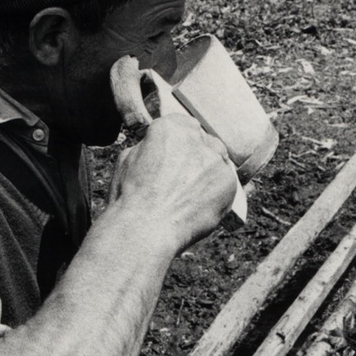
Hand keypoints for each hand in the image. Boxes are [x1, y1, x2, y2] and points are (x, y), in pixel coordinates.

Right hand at [110, 114, 236, 253]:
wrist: (144, 229)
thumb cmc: (130, 197)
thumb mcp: (128, 159)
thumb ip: (149, 147)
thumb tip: (155, 149)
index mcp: (169, 127)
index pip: (183, 126)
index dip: (180, 144)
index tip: (176, 157)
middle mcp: (196, 137)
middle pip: (203, 142)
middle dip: (196, 157)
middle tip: (184, 179)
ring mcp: (214, 159)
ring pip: (217, 162)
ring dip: (208, 174)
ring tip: (191, 195)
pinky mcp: (228, 181)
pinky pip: (226, 183)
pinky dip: (217, 193)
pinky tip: (201, 206)